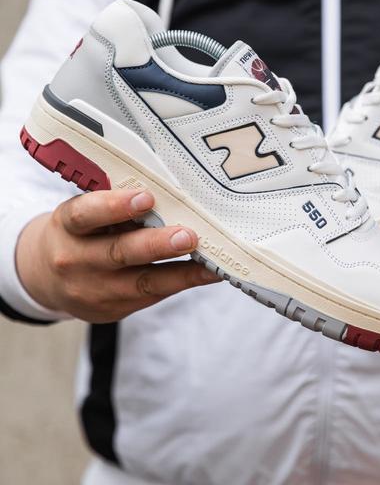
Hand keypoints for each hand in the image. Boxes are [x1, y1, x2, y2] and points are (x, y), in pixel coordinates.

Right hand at [16, 188, 218, 321]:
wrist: (47, 278)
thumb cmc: (81, 233)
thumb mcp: (86, 213)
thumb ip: (116, 205)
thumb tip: (169, 193)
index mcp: (68, 225)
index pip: (87, 214)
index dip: (115, 206)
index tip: (147, 197)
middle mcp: (76, 259)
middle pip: (118, 252)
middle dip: (156, 245)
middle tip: (187, 236)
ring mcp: (93, 290)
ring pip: (141, 282)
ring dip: (180, 272)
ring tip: (208, 261)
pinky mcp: (112, 310)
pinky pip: (152, 296)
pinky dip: (182, 282)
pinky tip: (208, 274)